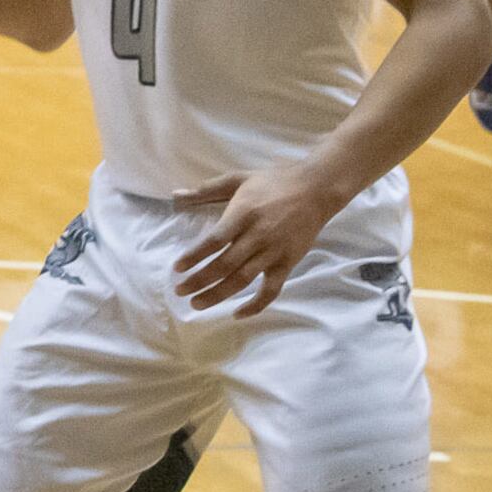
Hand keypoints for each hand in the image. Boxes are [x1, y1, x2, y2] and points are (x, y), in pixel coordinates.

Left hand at [171, 166, 338, 315]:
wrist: (316, 189)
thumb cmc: (273, 182)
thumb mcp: (237, 179)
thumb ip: (206, 189)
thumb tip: (175, 195)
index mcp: (243, 214)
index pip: (214, 241)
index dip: (194, 256)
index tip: (177, 268)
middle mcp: (257, 236)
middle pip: (224, 265)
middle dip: (200, 280)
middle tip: (180, 291)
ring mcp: (273, 252)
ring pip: (242, 280)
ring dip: (218, 295)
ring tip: (197, 304)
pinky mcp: (288, 263)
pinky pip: (271, 290)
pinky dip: (256, 305)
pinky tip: (238, 313)